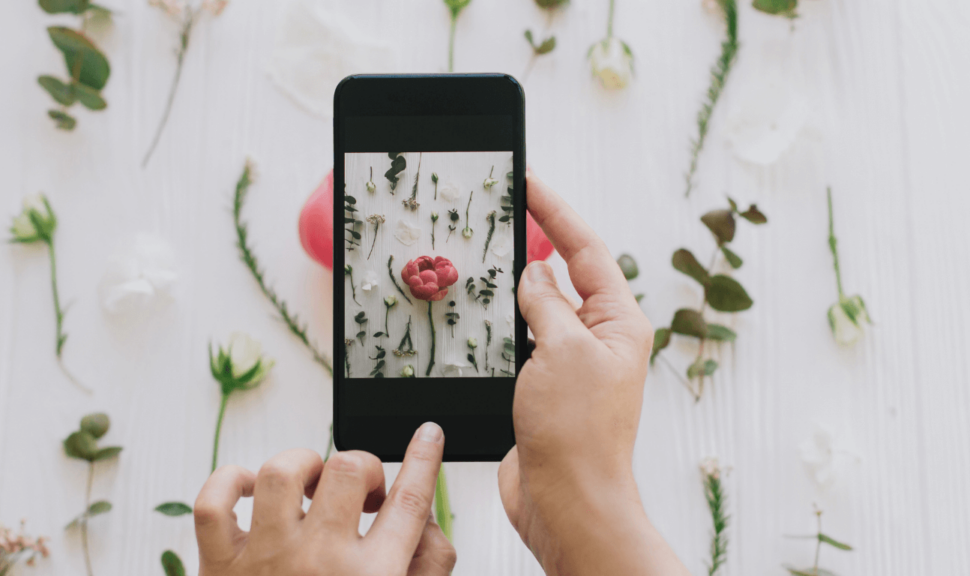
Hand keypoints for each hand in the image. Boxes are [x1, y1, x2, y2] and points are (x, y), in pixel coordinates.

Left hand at [195, 422, 455, 575]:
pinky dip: (228, 483)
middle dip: (363, 467)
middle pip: (349, 471)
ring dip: (303, 464)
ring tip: (311, 483)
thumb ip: (427, 568)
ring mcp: (266, 560)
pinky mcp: (220, 566)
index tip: (427, 435)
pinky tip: (250, 489)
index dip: (423, 459)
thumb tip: (424, 523)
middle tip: (362, 491)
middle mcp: (320, 563)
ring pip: (282, 472)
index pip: (409, 501)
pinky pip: (214, 502)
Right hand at [498, 172, 688, 574]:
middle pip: (565, 275)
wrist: (566, 503)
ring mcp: (571, 366)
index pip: (586, 250)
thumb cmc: (577, 433)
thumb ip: (545, 302)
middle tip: (502, 210)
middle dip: (536, 242)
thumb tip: (536, 272)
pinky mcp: (545, 390)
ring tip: (486, 261)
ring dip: (515, 289)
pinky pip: (522, 343)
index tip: (529, 180)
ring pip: (540, 310)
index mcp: (619, 323)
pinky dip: (503, 327)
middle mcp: (599, 340)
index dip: (556, 211)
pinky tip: (481, 318)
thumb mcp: (560, 349)